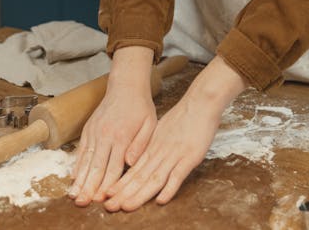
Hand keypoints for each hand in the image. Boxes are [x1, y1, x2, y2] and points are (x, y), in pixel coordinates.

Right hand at [69, 46, 155, 205]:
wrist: (126, 85)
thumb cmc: (140, 106)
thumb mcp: (150, 123)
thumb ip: (141, 144)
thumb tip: (131, 163)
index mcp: (122, 136)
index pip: (114, 166)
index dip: (108, 184)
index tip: (103, 199)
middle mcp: (105, 135)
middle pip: (96, 166)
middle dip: (89, 187)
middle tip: (83, 203)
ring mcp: (94, 132)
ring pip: (85, 160)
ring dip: (79, 179)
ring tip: (74, 195)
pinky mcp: (88, 129)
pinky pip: (81, 150)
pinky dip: (77, 165)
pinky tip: (73, 178)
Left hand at [102, 55, 247, 210]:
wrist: (200, 102)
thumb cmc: (184, 115)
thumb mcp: (162, 129)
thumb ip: (151, 145)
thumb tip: (139, 159)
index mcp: (153, 146)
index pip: (134, 168)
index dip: (121, 183)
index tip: (107, 195)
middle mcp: (161, 152)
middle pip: (140, 176)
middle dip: (124, 193)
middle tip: (109, 206)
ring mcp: (175, 155)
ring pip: (155, 178)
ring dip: (140, 194)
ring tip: (127, 207)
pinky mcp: (190, 157)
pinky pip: (178, 175)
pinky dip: (169, 188)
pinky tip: (161, 200)